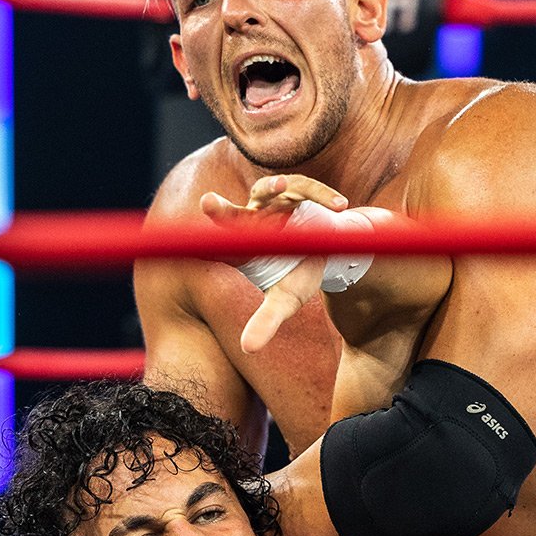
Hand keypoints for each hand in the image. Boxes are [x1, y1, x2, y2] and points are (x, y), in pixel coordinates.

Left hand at [201, 175, 352, 354]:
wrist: (329, 252)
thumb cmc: (299, 276)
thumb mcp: (285, 301)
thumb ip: (265, 322)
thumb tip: (247, 350)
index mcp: (243, 249)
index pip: (218, 248)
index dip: (206, 246)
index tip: (195, 248)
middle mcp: (252, 222)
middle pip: (232, 214)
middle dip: (221, 209)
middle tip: (208, 203)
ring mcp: (273, 205)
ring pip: (267, 190)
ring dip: (274, 185)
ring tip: (284, 184)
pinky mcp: (298, 193)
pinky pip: (305, 189)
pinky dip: (322, 195)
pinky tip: (339, 205)